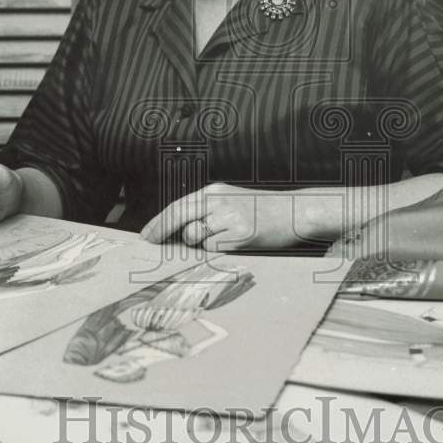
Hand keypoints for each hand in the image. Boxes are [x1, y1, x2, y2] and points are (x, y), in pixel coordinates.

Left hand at [140, 183, 339, 251]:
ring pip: (198, 237)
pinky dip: (220, 251)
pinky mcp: (242, 234)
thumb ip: (207, 211)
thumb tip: (180, 232)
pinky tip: (237, 243)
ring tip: (226, 238)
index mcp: (214, 191)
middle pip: (181, 219)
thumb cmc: (263, 210)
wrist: (296, 211)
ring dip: (203, 243)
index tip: (147, 235)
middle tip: (153, 244)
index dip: (159, 222)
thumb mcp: (231, 201)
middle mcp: (219, 200)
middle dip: (164, 233)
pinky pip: (216, 248)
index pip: (178, 206)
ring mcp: (230, 216)